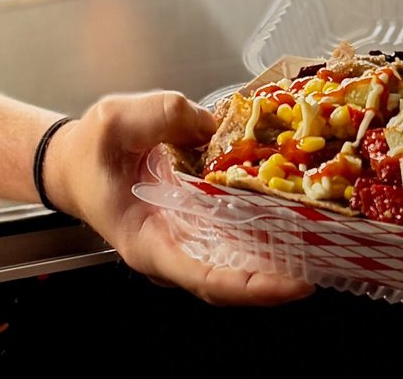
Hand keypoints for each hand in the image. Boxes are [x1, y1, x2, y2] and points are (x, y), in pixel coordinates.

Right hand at [45, 91, 313, 305]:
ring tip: (325, 238)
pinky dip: (270, 230)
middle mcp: (172, 252)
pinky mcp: (200, 227)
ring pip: (241, 263)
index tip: (293, 284)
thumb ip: (159, 115)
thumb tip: (210, 121)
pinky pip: (238, 238)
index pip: (204, 279)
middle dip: (280, 275)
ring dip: (281, 255)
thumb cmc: (88, 153)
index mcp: (147, 242)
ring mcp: (188, 243)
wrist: (75, 162)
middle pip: (232, 280)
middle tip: (327, 256)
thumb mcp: (113, 121)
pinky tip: (299, 213)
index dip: (252, 287)